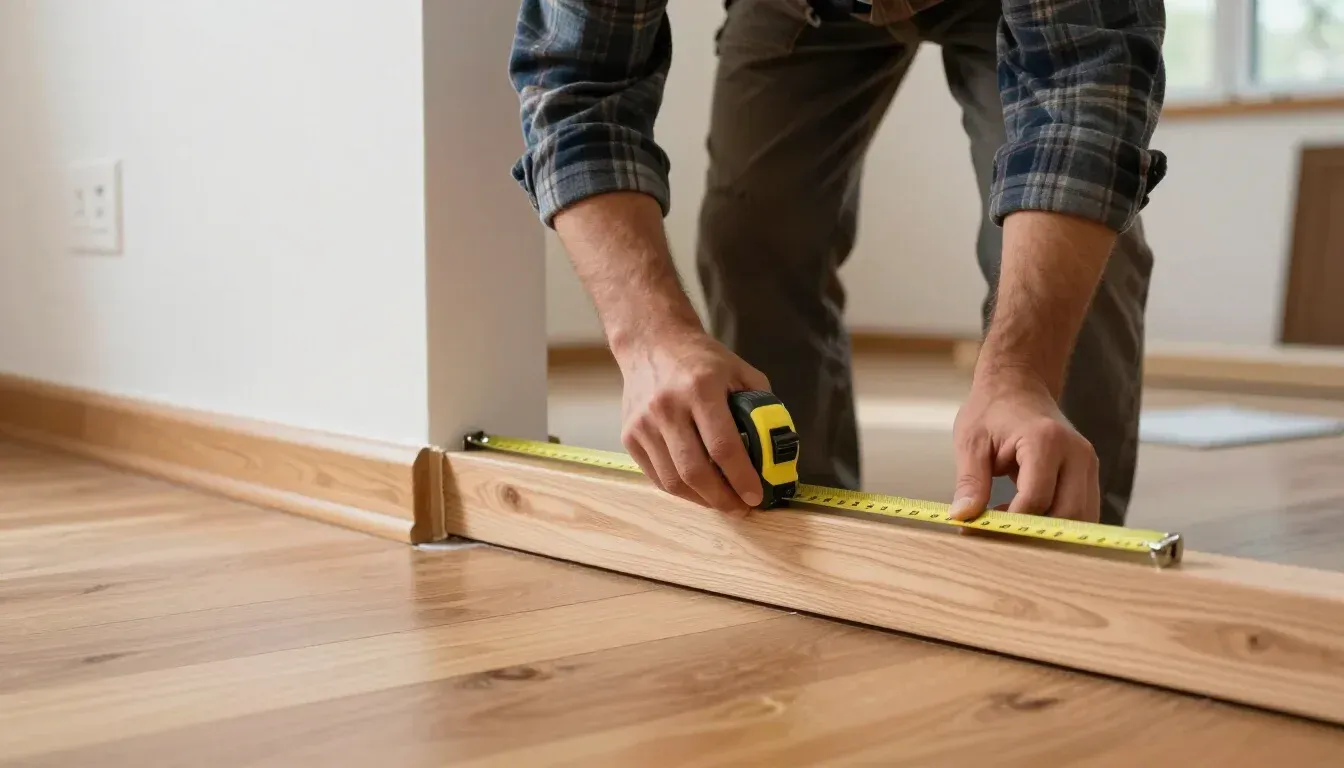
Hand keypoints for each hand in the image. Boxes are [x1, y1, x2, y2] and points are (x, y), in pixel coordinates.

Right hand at [615, 327, 768, 514]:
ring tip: (721, 501)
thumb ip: (761, 405)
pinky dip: (680, 490)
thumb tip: (777, 446)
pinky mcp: (630, 436)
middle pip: (695, 471)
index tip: (755, 496)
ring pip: (673, 480)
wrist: (652, 342)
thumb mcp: (740, 370)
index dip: (741, 478)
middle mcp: (668, 407)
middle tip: (740, 508)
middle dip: (722, 498)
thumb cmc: (701, 359)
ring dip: (701, 499)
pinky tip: (698, 490)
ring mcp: (644, 424)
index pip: (723, 446)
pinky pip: (657, 476)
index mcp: (701, 388)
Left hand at [948, 367, 1100, 522]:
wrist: (1018, 385)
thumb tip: (963, 516)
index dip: (1010, 522)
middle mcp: (1077, 454)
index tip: (981, 529)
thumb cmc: (992, 410)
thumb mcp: (971, 442)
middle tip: (997, 532)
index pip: (1035, 498)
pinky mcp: (1089, 475)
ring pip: (1081, 518)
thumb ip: (969, 481)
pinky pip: (1082, 511)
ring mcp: (1088, 464)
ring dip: (1048, 531)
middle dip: (1033, 532)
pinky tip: (1027, 517)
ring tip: (1011, 523)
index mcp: (1046, 441)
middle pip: (1066, 514)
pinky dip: (1058, 523)